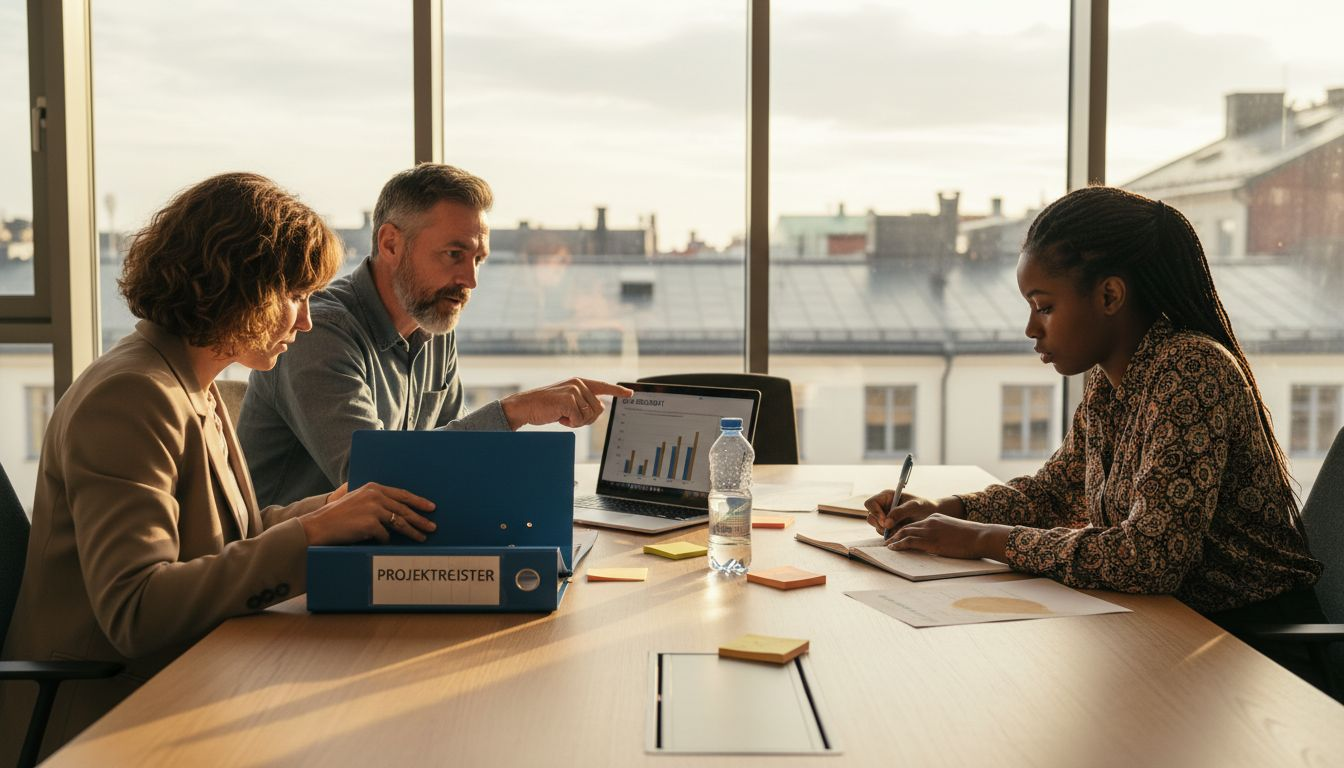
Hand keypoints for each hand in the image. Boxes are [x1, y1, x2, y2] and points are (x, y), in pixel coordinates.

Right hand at [299, 482, 436, 545]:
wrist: (319, 525)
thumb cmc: (338, 516)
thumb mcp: (358, 500)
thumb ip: (376, 501)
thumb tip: (398, 511)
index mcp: (373, 487)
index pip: (402, 494)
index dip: (418, 501)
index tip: (431, 507)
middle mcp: (375, 495)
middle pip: (404, 509)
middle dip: (420, 519)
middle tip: (433, 527)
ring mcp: (373, 509)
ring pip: (399, 523)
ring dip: (412, 532)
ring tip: (421, 538)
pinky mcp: (370, 524)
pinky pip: (384, 536)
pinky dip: (385, 541)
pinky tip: (383, 544)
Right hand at [500, 378, 633, 429]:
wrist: (525, 406)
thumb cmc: (545, 406)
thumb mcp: (566, 401)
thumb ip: (582, 401)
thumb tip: (599, 408)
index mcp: (579, 382)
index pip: (603, 386)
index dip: (618, 391)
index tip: (630, 393)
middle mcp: (579, 383)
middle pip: (599, 409)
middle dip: (586, 419)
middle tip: (568, 416)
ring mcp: (574, 390)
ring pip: (590, 416)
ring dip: (576, 421)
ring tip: (562, 414)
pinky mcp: (569, 400)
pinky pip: (579, 420)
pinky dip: (569, 423)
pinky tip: (558, 416)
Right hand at [865, 493, 961, 536]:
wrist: (931, 515)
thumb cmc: (924, 506)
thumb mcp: (914, 506)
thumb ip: (900, 512)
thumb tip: (886, 523)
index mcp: (886, 496)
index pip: (870, 503)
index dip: (875, 512)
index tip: (885, 521)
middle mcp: (883, 506)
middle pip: (870, 516)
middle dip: (879, 524)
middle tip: (892, 528)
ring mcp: (885, 516)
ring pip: (876, 526)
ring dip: (885, 531)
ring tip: (899, 529)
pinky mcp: (888, 526)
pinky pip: (883, 533)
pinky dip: (890, 535)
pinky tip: (900, 532)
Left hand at [885, 514, 1010, 560]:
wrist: (980, 536)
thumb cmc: (972, 537)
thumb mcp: (954, 531)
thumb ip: (943, 534)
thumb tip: (937, 545)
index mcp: (936, 518)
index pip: (916, 523)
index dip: (905, 529)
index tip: (898, 535)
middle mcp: (930, 521)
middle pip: (907, 526)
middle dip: (895, 533)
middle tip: (887, 540)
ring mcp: (929, 530)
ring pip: (905, 532)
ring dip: (894, 539)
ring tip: (887, 546)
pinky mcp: (931, 541)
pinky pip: (910, 541)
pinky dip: (899, 544)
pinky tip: (894, 548)